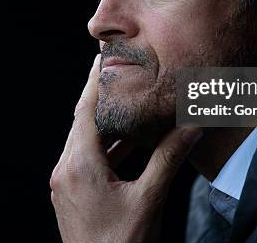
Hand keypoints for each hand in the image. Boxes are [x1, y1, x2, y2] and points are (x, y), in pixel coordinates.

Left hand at [50, 54, 202, 242]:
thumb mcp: (149, 200)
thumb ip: (169, 159)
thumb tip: (190, 126)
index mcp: (79, 166)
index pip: (86, 111)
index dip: (96, 82)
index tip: (103, 57)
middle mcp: (66, 171)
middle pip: (82, 121)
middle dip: (99, 95)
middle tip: (114, 70)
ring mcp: (66, 184)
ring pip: (83, 140)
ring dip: (103, 121)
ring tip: (125, 101)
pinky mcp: (72, 195)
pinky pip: (86, 159)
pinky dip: (105, 146)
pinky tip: (127, 142)